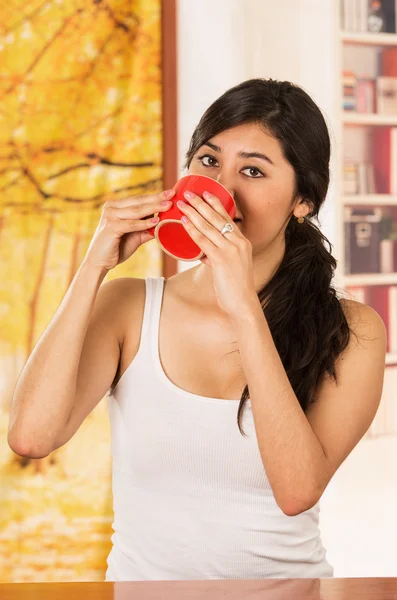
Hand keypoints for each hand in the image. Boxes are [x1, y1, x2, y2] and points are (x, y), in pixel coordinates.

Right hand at [83, 189, 175, 271]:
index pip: (139, 200)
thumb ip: (147, 228)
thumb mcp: (135, 236)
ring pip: (136, 211)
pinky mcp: (110, 227)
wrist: (99, 263)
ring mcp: (110, 216)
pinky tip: (156, 221)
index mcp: (116, 206)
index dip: (155, 196)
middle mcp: (111, 208)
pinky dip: (144, 223)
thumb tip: (164, 222)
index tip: (171, 193)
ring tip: (168, 206)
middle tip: (172, 194)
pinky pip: (131, 224)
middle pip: (139, 202)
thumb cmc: (116, 249)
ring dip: (154, 208)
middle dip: (157, 198)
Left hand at [177, 190, 257, 319]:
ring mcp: (231, 250)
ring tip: (182, 203)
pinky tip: (184, 222)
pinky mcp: (222, 260)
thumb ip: (216, 257)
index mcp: (242, 242)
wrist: (242, 303)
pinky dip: (192, 230)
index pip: (228, 217)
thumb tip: (203, 253)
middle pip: (217, 218)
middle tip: (188, 193)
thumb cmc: (234, 288)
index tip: (205, 192)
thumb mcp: (228, 267)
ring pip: (209, 227)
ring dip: (193, 213)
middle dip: (201, 203)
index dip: (215, 203)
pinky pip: (204, 241)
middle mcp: (238, 243)